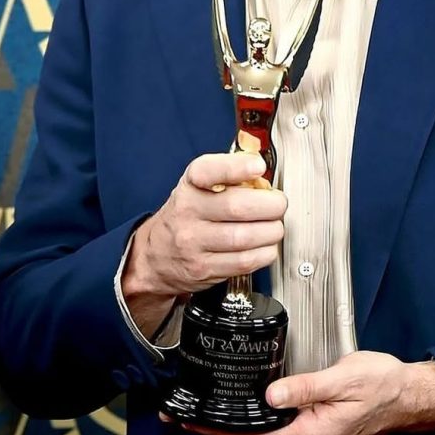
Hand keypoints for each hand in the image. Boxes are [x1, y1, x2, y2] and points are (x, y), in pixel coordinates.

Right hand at [121, 142, 287, 334]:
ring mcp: (194, 243)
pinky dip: (265, 253)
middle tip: (278, 204)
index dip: (237, 167)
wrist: (156, 255)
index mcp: (190, 185)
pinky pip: (244, 261)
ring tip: (274, 226)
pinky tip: (266, 245)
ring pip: (244, 237)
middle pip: (237, 207)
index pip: (209, 171)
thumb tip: (263, 169)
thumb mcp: (199, 184)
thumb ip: (230, 172)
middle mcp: (188, 212)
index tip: (258, 166)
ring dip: (271, 231)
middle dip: (270, 205)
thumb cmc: (187, 213)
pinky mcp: (204, 269)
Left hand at [173, 352, 434, 434]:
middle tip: (184, 413)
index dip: (218, 429)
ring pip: (261, 431)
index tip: (191, 420)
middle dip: (216, 427)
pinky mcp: (314, 421)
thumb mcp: (342, 379)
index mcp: (308, 432)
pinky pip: (274, 423)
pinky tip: (243, 404)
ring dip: (232, 421)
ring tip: (204, 409)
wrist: (407, 392)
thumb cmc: (382, 386)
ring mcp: (309, 431)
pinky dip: (252, 415)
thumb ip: (305, 387)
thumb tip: (271, 394)